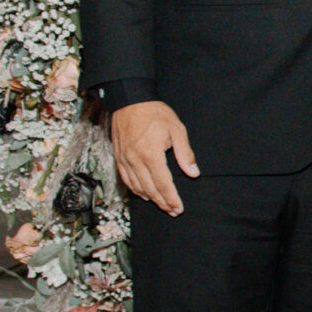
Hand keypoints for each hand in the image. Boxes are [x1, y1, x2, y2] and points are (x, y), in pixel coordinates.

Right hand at [110, 100, 197, 216]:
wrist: (129, 100)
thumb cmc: (155, 113)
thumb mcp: (176, 129)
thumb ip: (185, 153)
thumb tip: (193, 173)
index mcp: (151, 154)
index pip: (163, 184)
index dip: (172, 199)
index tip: (179, 208)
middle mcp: (136, 160)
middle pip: (150, 189)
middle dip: (163, 203)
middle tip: (173, 211)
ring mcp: (125, 160)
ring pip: (137, 187)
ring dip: (150, 199)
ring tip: (162, 206)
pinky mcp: (118, 157)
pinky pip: (126, 180)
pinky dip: (136, 190)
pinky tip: (144, 194)